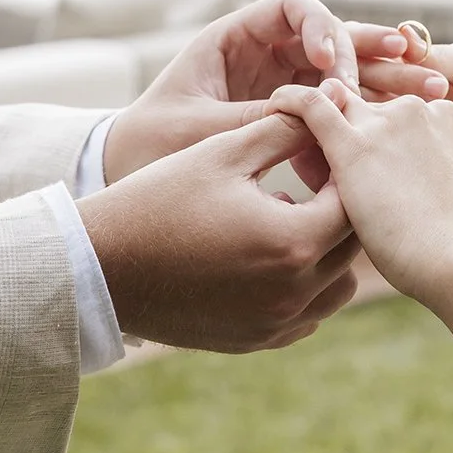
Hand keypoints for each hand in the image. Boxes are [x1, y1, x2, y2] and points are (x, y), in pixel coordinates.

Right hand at [78, 110, 360, 352]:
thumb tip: (326, 111)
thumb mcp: (222, 153)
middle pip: (350, 245)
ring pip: (338, 287)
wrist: (100, 267)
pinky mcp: (256, 341)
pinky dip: (303, 288)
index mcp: (294, 241)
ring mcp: (276, 323)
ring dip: (327, 253)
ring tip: (289, 220)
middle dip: (339, 209)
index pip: (352, 202)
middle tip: (312, 179)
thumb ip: (283, 130)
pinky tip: (269, 258)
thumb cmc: (158, 200)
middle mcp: (295, 292)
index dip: (341, 170)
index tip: (320, 150)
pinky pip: (307, 316)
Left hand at [104, 0, 408, 181]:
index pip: (294, 9)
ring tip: (431, 90)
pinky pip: (338, 113)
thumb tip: (315, 117)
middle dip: (375, 52)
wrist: (129, 185)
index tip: (336, 64)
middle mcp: (265, 56)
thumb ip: (259, 118)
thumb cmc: (151, 149)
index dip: (324, 27)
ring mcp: (284, 88)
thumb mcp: (202, 132)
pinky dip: (368, 118)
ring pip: (345, 74)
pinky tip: (405, 128)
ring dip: (386, 82)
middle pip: (332, 38)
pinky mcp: (297, 125)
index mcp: (235, 39)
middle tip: (414, 66)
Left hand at [267, 81, 452, 304]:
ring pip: (333, 102)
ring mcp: (384, 121)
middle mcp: (412, 106)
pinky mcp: (355, 143)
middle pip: (360, 104)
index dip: (365, 127)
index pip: (388, 109)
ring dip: (310, 116)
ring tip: (283, 129)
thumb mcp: (435, 195)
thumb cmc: (450, 247)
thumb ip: (405, 173)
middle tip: (313, 152)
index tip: (344, 153)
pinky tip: (272, 109)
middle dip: (339, 122)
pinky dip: (287, 103)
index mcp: (440, 115)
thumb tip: (368, 182)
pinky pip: (310, 104)